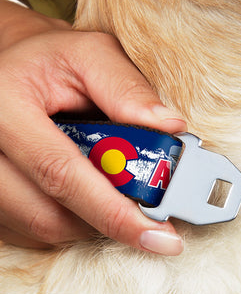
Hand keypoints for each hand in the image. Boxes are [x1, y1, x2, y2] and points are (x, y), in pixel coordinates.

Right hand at [0, 1, 185, 253]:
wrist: (7, 67)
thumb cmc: (51, 61)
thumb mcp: (90, 55)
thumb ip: (128, 88)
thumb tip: (171, 127)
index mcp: (3, 106)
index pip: (61, 174)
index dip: (115, 213)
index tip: (161, 237)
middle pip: (50, 216)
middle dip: (109, 221)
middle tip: (150, 218)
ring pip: (44, 229)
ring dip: (91, 222)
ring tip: (113, 192)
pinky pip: (32, 232)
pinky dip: (70, 222)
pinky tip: (84, 196)